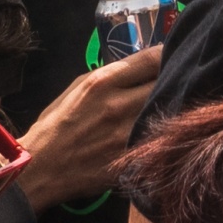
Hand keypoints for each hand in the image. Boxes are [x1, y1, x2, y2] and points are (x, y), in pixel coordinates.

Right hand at [9, 40, 168, 203]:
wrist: (41, 168)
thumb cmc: (55, 125)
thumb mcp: (77, 88)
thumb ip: (110, 75)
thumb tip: (140, 67)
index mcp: (102, 83)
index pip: (152, 58)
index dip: (168, 54)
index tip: (173, 56)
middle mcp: (118, 106)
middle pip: (166, 83)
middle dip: (175, 78)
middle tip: (180, 79)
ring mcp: (128, 135)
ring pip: (169, 111)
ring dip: (175, 105)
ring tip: (175, 103)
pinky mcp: (133, 159)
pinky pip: (162, 138)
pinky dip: (166, 132)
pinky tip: (165, 131)